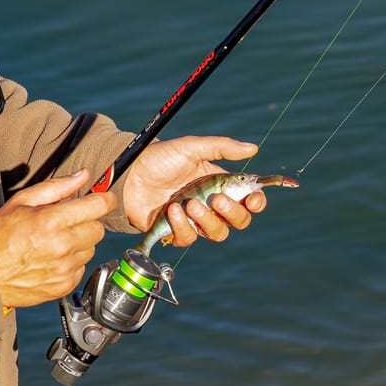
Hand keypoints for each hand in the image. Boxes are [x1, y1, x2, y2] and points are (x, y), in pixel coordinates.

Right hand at [0, 170, 115, 307]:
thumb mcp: (21, 202)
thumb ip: (56, 187)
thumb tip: (83, 175)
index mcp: (52, 221)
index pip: (98, 206)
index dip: (105, 199)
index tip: (105, 198)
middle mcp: (63, 245)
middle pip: (99, 228)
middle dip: (88, 222)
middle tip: (68, 223)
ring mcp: (66, 267)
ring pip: (91, 248)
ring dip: (80, 243)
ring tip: (57, 243)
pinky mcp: (66, 284)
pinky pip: (82, 267)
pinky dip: (73, 262)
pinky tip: (54, 259)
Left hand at [123, 136, 266, 245]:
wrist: (129, 172)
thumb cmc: (161, 157)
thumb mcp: (192, 147)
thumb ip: (222, 147)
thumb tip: (253, 148)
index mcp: (221, 185)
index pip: (248, 200)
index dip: (256, 203)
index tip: (254, 199)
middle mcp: (211, 205)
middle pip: (239, 221)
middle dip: (233, 212)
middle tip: (217, 198)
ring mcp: (194, 220)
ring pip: (217, 233)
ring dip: (208, 220)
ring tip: (190, 203)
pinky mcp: (175, 231)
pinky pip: (188, 238)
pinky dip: (182, 226)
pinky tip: (172, 210)